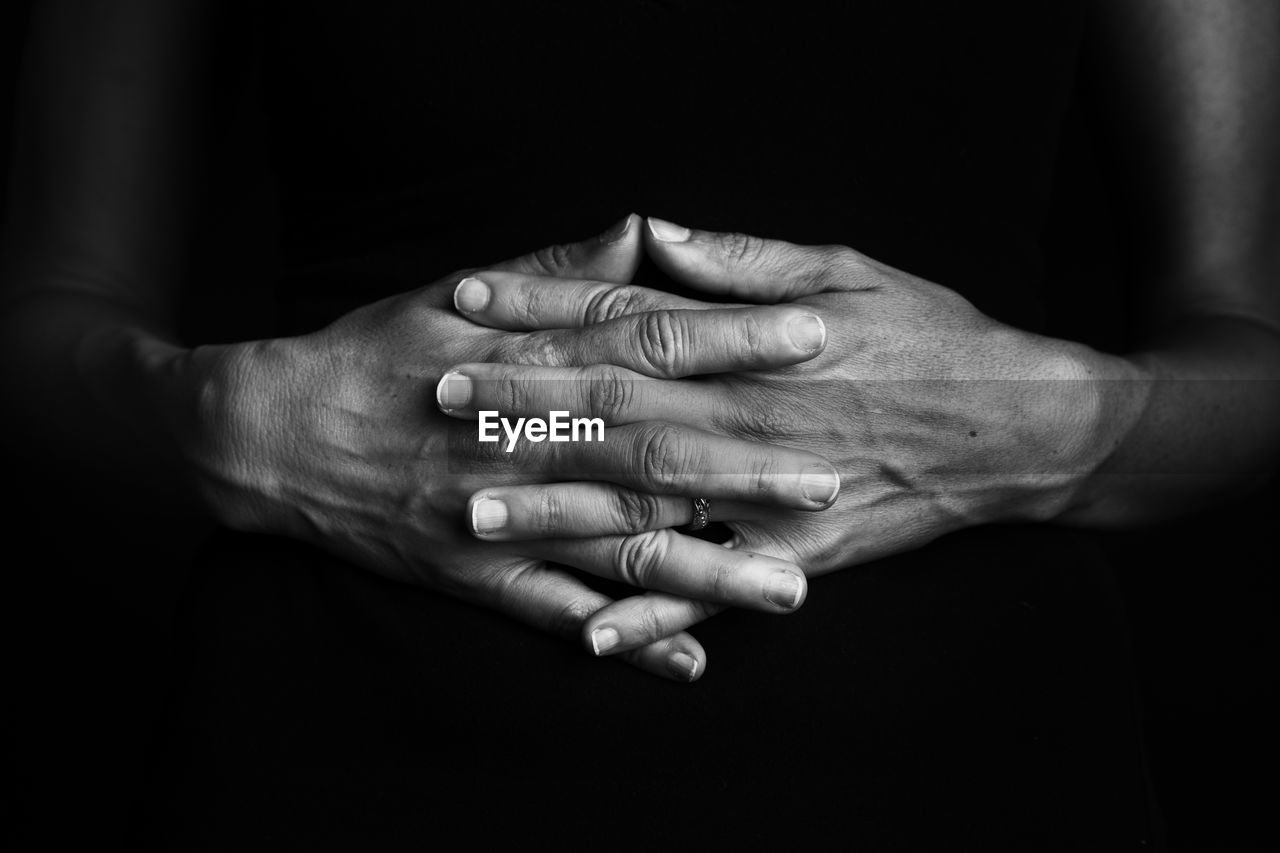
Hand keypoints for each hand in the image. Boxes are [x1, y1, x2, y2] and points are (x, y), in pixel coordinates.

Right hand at [171, 216, 836, 679]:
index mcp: (526, 363)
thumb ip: (559, 274)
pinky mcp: (474, 575)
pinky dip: (622, 641)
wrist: (270, 433)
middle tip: (830, 479)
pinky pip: (558, 614)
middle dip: (746, 469)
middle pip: (651, 455)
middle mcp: (522, 441)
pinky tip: (690, 664)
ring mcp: (499, 516)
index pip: (648, 345)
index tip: (812, 337)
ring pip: (618, 547)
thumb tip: (642, 231)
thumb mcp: (457, 294)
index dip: (733, 341)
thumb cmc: (374, 353)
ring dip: (709, 570)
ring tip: (790, 588)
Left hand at [444, 218, 1130, 590]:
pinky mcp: (799, 551)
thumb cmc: (936, 335)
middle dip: (520, 404)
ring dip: (557, 511)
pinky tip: (591, 635)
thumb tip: (659, 235)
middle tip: (439, 401)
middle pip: (613, 409)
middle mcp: (748, 418)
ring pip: (645, 504)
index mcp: (752, 344)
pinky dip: (655, 616)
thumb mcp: (848, 270)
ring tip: (475, 514)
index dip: (543, 308)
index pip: (625, 319)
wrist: (1024, 427)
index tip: (469, 301)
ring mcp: (770, 492)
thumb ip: (744, 261)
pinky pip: (715, 591)